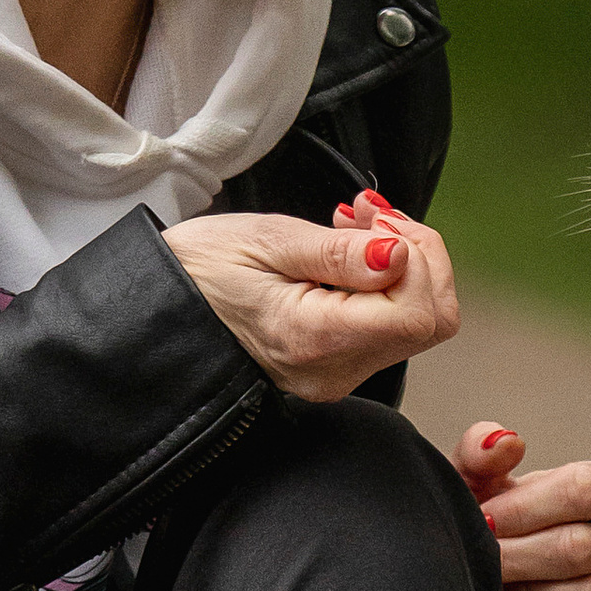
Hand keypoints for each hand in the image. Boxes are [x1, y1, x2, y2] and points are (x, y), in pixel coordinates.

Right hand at [164, 196, 457, 401]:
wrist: (159, 306)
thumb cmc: (199, 270)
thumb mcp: (267, 240)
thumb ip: (340, 254)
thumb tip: (400, 256)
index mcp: (316, 340)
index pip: (417, 314)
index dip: (417, 257)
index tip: (374, 221)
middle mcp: (334, 371)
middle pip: (431, 321)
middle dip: (421, 256)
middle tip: (372, 217)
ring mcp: (338, 374)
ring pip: (418, 323)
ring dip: (405, 263)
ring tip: (354, 226)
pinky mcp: (337, 365)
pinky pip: (390, 325)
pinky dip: (386, 281)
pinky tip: (349, 251)